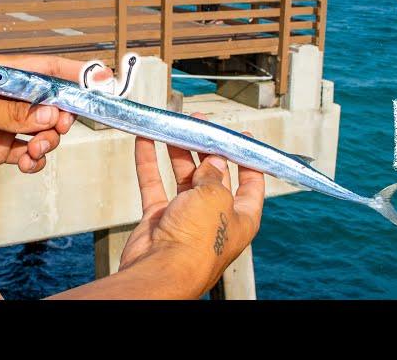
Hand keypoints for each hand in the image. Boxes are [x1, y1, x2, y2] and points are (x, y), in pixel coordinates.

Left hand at [0, 54, 101, 182]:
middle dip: (61, 115)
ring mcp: (4, 123)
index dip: (73, 72)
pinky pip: (30, 152)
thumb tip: (51, 114)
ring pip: (44, 129)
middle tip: (58, 128)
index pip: (43, 68)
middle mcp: (6, 97)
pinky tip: (28, 163)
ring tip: (35, 151)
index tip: (99, 80)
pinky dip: (36, 159)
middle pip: (51, 101)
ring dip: (48, 141)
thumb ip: (12, 112)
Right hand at [119, 114, 264, 296]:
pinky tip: (145, 141)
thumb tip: (213, 161)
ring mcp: (186, 217)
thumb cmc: (196, 242)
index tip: (242, 138)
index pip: (251, 184)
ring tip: (175, 127)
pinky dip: (149, 162)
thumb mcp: (215, 198)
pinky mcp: (160, 218)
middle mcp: (215, 217)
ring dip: (178, 151)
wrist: (160, 271)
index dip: (248, 160)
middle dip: (206, 149)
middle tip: (199, 125)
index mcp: (241, 217)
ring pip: (183, 176)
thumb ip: (214, 175)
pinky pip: (154, 184)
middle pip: (213, 175)